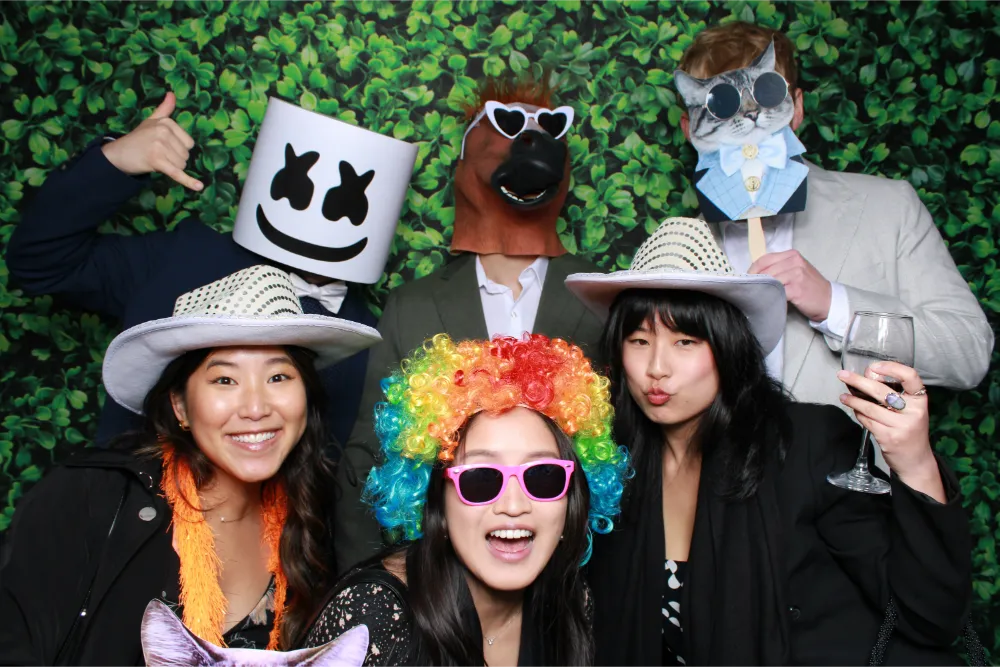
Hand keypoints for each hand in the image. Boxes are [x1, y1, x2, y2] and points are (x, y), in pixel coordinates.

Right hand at [101, 92, 202, 190]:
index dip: (178, 149)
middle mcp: (164, 132)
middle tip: (157, 154)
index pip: (189, 143)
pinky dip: (188, 181)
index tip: (163, 146)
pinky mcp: (156, 160)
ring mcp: (160, 145)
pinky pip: (176, 173)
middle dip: (174, 159)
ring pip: (181, 165)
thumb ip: (164, 109)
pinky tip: (198, 187)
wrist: (118, 153)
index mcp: (166, 122)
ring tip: (155, 160)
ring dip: (171, 167)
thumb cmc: (138, 138)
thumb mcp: (151, 121)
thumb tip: (172, 94)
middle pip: (186, 155)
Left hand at [749, 250, 830, 321]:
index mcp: (792, 255)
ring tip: (758, 295)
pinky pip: (777, 291)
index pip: (765, 259)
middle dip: (755, 280)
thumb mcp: (795, 271)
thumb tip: (756, 274)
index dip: (753, 269)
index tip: (747, 278)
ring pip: (769, 280)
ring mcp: (796, 274)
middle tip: (749, 289)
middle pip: (765, 269)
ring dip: (761, 288)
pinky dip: (770, 296)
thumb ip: (778, 268)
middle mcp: (794, 262)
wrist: (828, 300)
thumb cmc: (809, 287)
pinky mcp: (796, 288)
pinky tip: (769, 300)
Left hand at [838, 361, 945, 501]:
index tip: (874, 366)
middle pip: (881, 391)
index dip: (892, 367)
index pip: (910, 376)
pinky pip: (867, 421)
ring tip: (844, 396)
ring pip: (870, 407)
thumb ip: (893, 393)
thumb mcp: (909, 410)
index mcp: (920, 400)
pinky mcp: (889, 437)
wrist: (916, 460)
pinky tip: (854, 410)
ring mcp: (901, 425)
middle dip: (858, 381)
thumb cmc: (909, 429)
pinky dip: (858, 414)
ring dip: (853, 400)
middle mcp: (913, 411)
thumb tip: (867, 375)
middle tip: (843, 375)